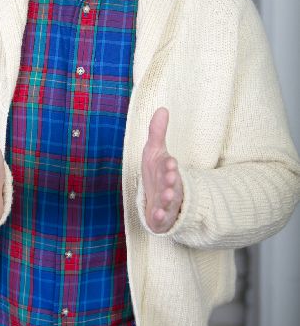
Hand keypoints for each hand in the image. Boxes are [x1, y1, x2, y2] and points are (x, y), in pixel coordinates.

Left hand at [141, 107, 182, 232]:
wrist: (159, 198)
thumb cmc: (157, 172)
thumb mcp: (154, 151)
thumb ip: (157, 132)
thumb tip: (162, 108)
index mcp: (167, 170)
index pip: (168, 166)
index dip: (169, 164)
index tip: (170, 161)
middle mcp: (169, 186)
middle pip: (171, 182)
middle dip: (171, 179)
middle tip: (172, 176)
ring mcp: (166, 201)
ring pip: (169, 200)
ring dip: (168, 197)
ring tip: (167, 196)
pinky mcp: (161, 215)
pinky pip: (161, 217)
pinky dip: (159, 216)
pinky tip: (156, 215)